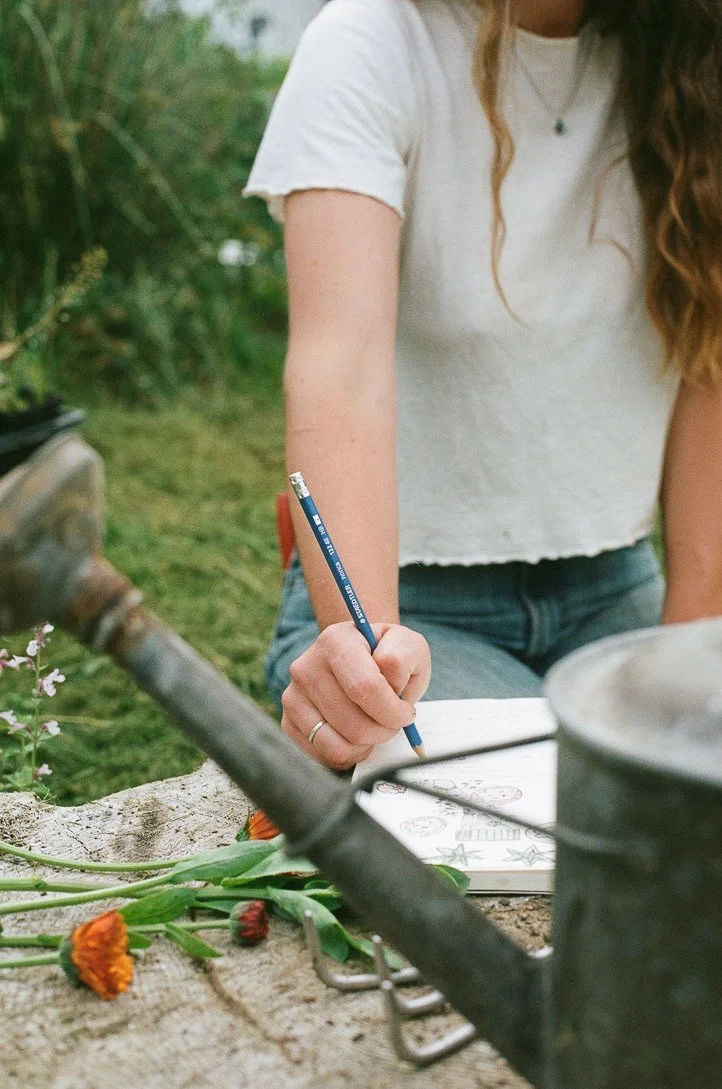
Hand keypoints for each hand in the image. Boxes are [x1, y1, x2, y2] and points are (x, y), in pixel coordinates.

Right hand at [280, 621, 430, 769]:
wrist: (359, 659)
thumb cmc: (386, 655)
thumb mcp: (407, 645)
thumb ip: (404, 655)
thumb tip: (391, 681)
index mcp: (334, 641)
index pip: (366, 688)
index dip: (394, 711)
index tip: (406, 712)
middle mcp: (305, 667)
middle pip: (354, 724)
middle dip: (384, 731)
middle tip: (393, 722)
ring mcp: (293, 696)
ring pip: (339, 746)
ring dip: (368, 745)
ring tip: (376, 727)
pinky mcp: (288, 721)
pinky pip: (324, 755)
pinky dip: (349, 754)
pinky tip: (358, 736)